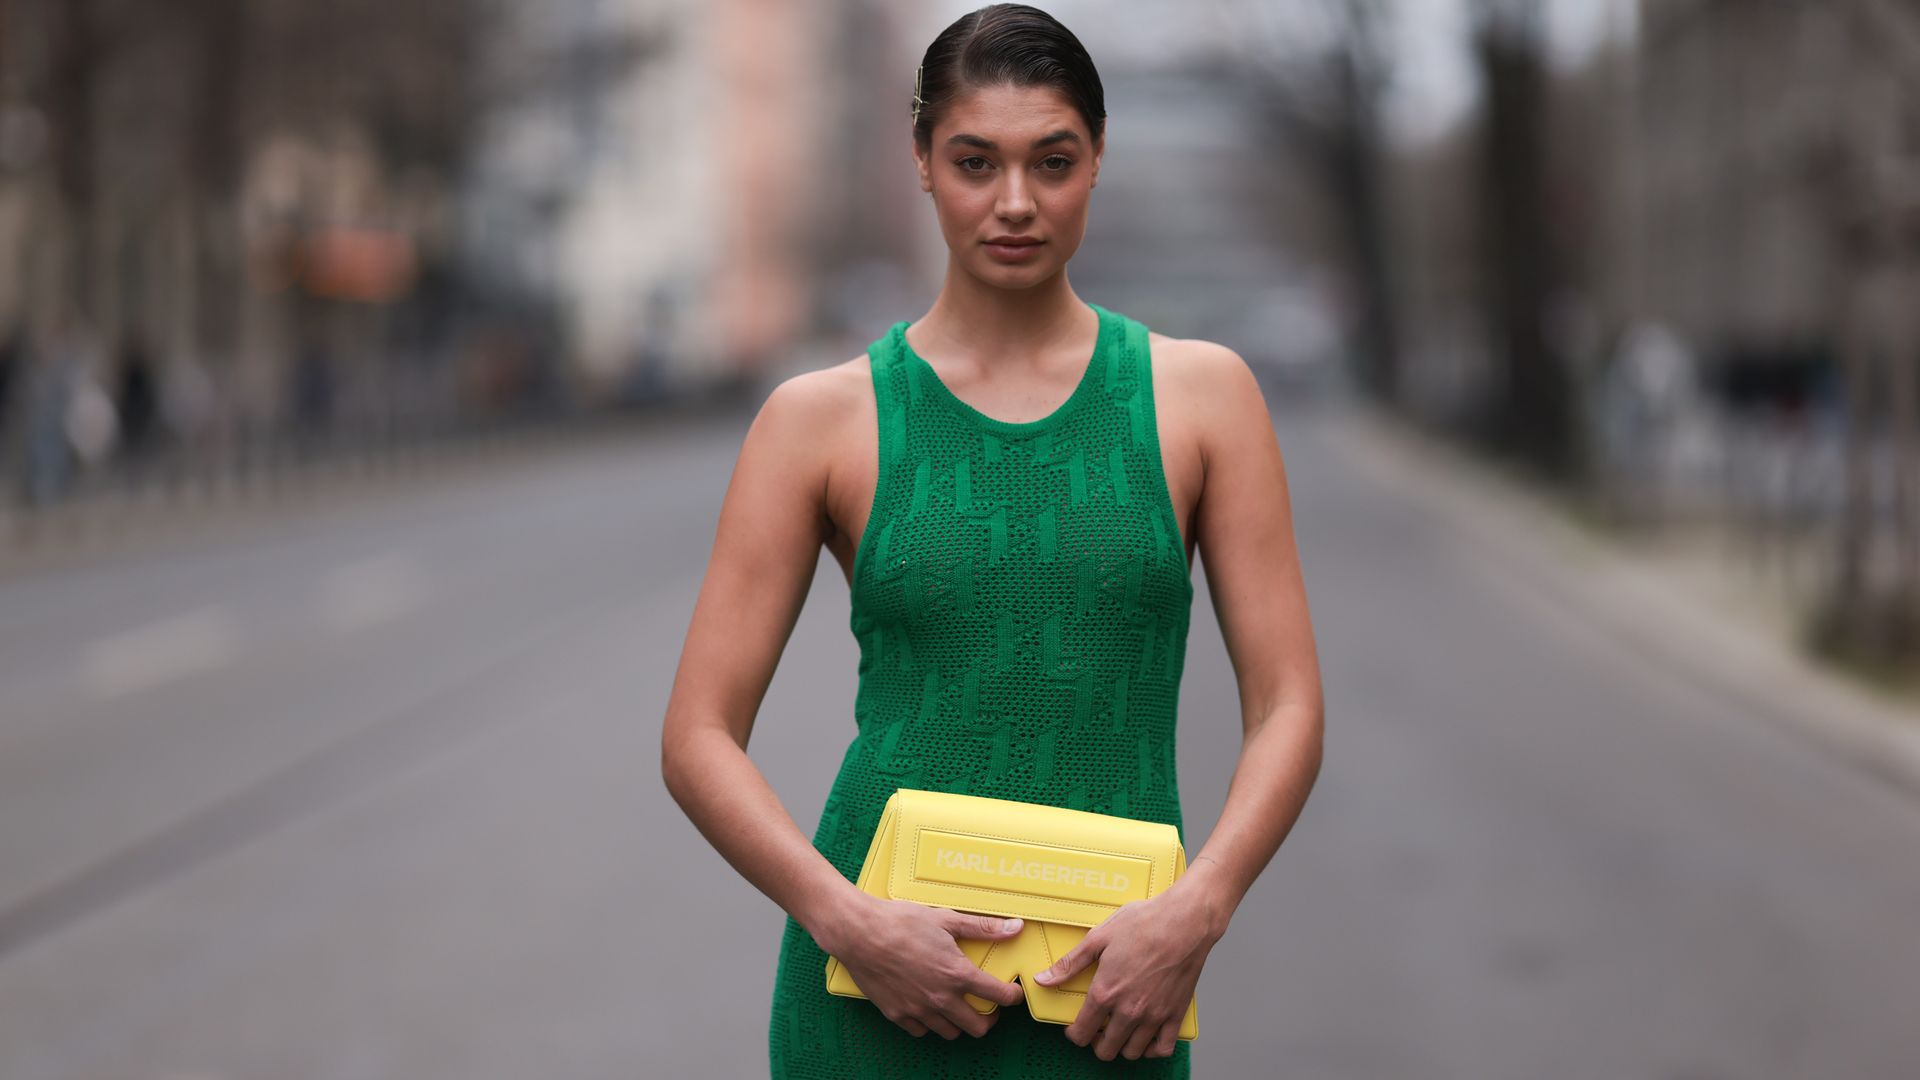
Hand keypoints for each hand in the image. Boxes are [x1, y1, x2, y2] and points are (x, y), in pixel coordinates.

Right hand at [827, 896, 1026, 1039]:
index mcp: (957, 974)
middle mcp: (941, 998)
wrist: (859, 932)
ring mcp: (918, 1010)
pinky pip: (922, 1030)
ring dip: (959, 1022)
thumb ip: (983, 927)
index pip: (998, 996)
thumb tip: (1015, 927)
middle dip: (989, 1019)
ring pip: (950, 1032)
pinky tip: (928, 1008)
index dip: (1012, 997)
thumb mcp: (946, 919)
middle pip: (978, 1027)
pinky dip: (930, 1023)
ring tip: (957, 1007)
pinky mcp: (897, 1014)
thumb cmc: (901, 922)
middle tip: (987, 1006)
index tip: (1013, 994)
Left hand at [1031, 882, 1218, 1059]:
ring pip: (1132, 1052)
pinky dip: (1152, 1049)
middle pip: (1106, 1050)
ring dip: (1122, 1046)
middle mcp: (1129, 1011)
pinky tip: (1147, 1037)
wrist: (1185, 920)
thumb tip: (1043, 979)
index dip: (1073, 1034)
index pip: (1081, 1033)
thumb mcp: (1099, 937)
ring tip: (1119, 1030)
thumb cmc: (1144, 923)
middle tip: (1096, 1029)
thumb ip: (1070, 963)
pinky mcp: (1175, 1014)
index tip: (1074, 1028)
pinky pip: (1163, 1049)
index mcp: (1106, 992)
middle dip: (1095, 1043)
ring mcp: (1154, 1016)